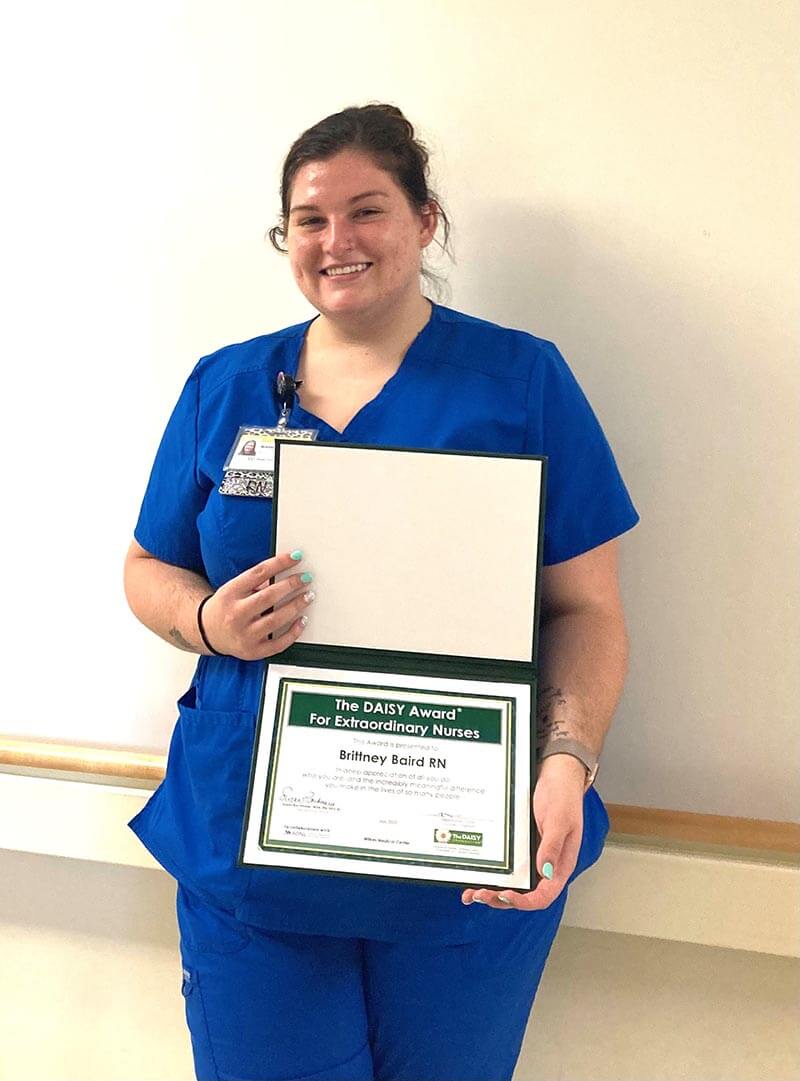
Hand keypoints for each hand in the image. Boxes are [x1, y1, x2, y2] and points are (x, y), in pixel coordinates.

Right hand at [200, 552, 313, 660]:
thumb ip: (256, 581)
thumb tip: (285, 571)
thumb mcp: (234, 589)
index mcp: (230, 593)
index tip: (296, 556)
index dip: (279, 563)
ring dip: (296, 606)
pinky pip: (278, 644)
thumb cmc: (226, 607)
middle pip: (268, 596)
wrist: (207, 632)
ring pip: (276, 620)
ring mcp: (244, 635)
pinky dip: (294, 632)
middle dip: (291, 585)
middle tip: (306, 578)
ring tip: (308, 596)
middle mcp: (236, 615)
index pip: (258, 573)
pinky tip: (303, 620)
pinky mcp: (253, 651)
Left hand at [461, 754, 585, 910]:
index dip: (525, 902)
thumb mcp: (559, 820)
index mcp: (560, 864)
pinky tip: (477, 875)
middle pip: (524, 894)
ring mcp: (532, 856)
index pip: (544, 895)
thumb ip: (552, 847)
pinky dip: (493, 873)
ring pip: (513, 882)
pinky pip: (506, 864)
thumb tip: (545, 873)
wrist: (556, 773)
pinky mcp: (520, 846)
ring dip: (493, 890)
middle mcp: (545, 864)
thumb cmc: (563, 796)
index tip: (506, 897)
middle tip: (480, 894)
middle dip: (501, 899)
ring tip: (473, 892)